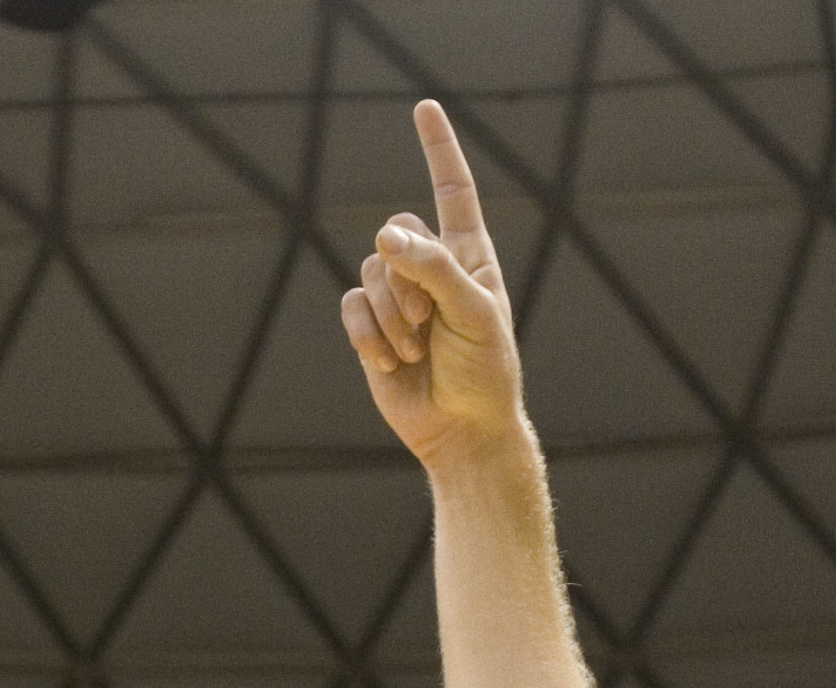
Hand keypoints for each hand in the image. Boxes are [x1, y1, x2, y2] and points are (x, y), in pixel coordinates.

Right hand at [342, 100, 524, 471]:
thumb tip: (385, 236)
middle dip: (407, 279)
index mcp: (469, 256)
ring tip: (416, 350)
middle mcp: (431, 268)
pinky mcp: (370, 328)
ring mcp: (398, 298)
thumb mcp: (474, 314)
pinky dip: (367, 334)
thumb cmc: (485, 372)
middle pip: (396, 235)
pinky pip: (350, 306)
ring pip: (370, 271)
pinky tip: (388, 362)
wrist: (463, 431)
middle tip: (430, 323)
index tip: (424, 107)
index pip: (452, 190)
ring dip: (391, 315)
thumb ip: (434, 269)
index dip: (438, 149)